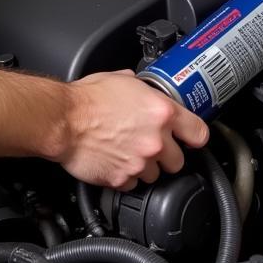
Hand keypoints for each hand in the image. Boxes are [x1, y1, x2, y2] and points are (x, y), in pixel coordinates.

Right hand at [54, 71, 208, 188]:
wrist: (63, 120)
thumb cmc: (87, 98)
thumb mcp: (121, 79)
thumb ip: (141, 88)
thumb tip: (144, 90)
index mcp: (161, 112)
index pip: (199, 132)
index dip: (194, 137)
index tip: (190, 139)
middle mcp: (156, 139)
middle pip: (178, 161)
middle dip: (166, 155)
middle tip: (150, 144)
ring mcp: (140, 162)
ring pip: (156, 175)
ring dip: (145, 166)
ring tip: (127, 151)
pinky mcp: (123, 179)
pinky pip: (134, 184)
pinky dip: (127, 176)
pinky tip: (115, 161)